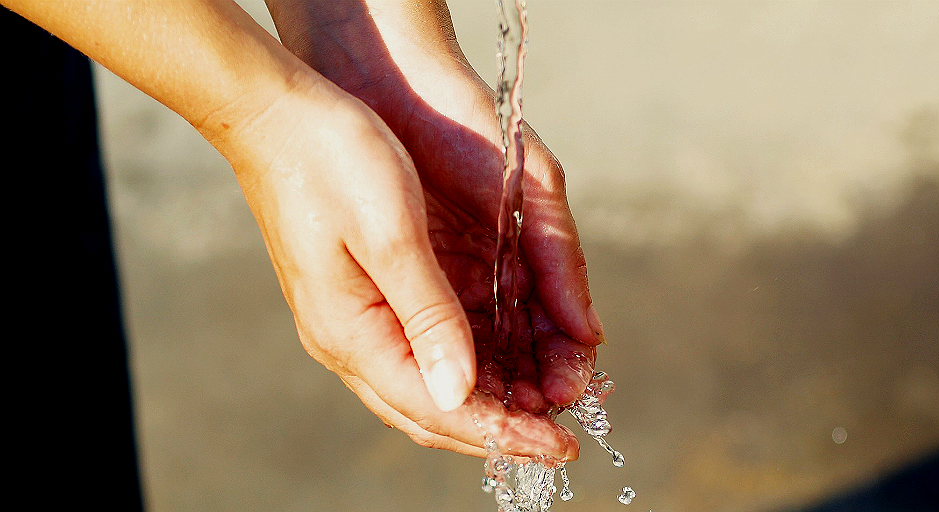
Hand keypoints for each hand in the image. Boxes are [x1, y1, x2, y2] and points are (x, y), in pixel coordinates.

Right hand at [265, 0, 605, 454]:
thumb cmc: (332, 159)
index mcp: (352, 332)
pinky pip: (421, 349)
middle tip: (559, 439)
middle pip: (432, 411)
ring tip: (544, 403)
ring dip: (487, 400)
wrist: (275, 113)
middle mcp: (348, 339)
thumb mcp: (392, 234)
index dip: (503, 433)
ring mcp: (352, 319)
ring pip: (428, 384)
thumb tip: (459, 393)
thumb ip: (428, 316)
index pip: (437, 408)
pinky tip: (504, 361)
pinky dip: (468, 364)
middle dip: (499, 429)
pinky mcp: (363, 295)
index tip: (559, 448)